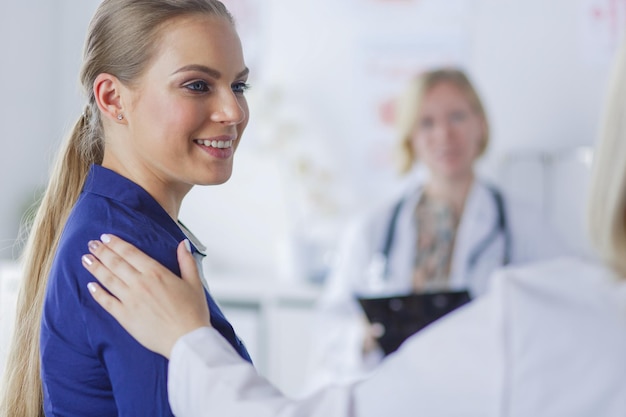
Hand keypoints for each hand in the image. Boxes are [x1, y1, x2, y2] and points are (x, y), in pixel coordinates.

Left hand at [81, 234, 211, 357]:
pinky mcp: (125, 317)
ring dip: (95, 268)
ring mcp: (130, 300)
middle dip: (102, 251)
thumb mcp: (195, 283)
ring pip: (108, 279)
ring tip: (85, 259)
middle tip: (91, 244)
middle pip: (116, 263)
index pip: (131, 253)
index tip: (105, 237)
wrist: (186, 340)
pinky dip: (97, 293)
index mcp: (157, 273)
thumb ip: (187, 261)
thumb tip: (183, 243)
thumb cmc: (193, 312)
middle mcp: (140, 283)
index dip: (116, 243)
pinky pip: (107, 302)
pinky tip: (91, 286)